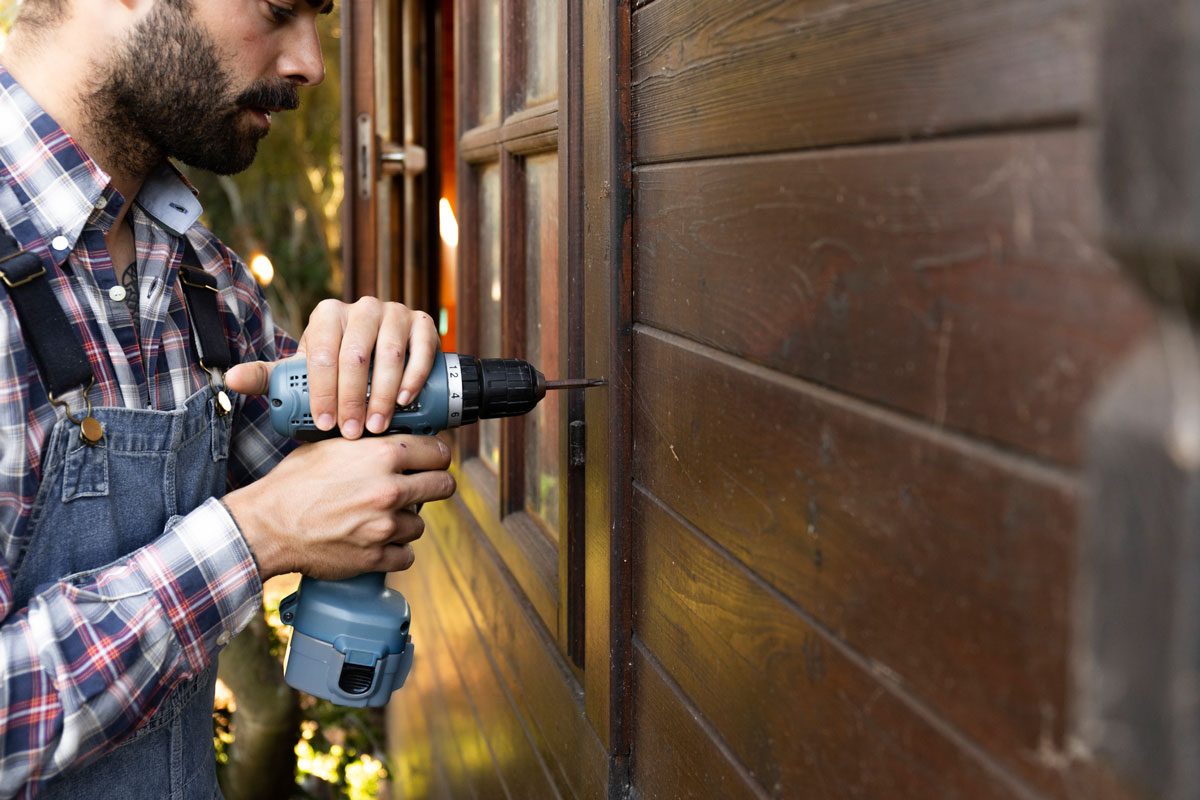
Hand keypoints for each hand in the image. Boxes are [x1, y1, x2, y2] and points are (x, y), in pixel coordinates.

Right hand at [222, 434, 454, 580]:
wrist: (268, 525)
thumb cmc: (293, 484)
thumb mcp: (331, 446)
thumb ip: (368, 445)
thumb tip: (393, 441)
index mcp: (382, 455)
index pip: (438, 453)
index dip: (437, 457)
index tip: (434, 462)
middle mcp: (390, 489)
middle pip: (443, 486)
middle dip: (434, 485)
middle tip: (421, 488)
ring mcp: (385, 526)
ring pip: (420, 524)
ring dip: (405, 522)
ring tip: (379, 518)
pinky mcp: (377, 556)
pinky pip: (406, 555)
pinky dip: (394, 551)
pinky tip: (376, 542)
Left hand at [226, 297, 439, 438]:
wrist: (379, 357)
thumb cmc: (336, 370)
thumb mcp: (301, 372)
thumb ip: (269, 377)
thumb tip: (230, 380)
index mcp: (327, 315)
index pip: (321, 354)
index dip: (322, 391)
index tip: (325, 424)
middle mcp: (362, 307)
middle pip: (355, 355)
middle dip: (353, 398)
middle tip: (353, 432)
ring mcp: (395, 312)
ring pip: (389, 352)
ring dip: (383, 393)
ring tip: (378, 425)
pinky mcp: (423, 322)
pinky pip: (421, 347)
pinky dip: (414, 375)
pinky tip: (406, 399)